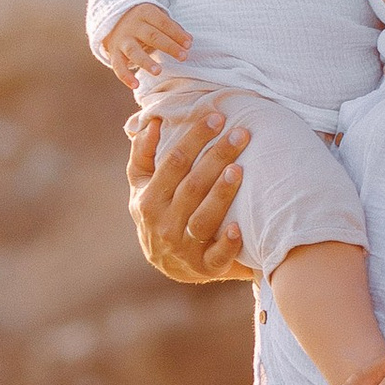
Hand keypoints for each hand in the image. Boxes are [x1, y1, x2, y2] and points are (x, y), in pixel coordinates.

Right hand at [101, 2, 190, 85]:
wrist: (114, 23)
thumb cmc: (146, 23)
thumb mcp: (158, 19)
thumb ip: (173, 28)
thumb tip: (189, 41)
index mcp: (145, 13)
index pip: (163, 23)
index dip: (176, 33)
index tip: (189, 44)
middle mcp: (133, 26)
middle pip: (151, 36)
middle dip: (168, 46)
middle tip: (183, 57)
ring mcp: (123, 40)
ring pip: (133, 51)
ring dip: (146, 62)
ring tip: (158, 71)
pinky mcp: (114, 53)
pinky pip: (118, 66)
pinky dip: (126, 76)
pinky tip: (135, 85)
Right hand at [127, 106, 251, 283]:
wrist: (168, 263)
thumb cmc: (158, 211)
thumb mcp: (143, 185)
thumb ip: (143, 153)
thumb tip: (153, 121)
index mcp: (148, 199)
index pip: (173, 163)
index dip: (194, 138)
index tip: (216, 116)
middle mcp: (163, 223)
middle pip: (192, 186)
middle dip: (217, 156)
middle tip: (241, 133)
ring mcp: (183, 247)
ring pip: (203, 218)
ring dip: (221, 195)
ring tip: (239, 169)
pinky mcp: (204, 267)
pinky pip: (216, 257)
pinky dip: (227, 244)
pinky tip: (239, 228)